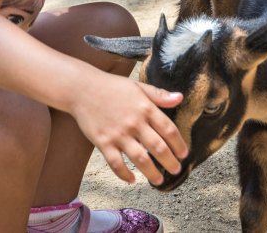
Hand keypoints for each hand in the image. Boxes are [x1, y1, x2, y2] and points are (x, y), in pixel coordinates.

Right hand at [69, 73, 187, 184]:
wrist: (82, 88)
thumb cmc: (112, 86)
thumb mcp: (138, 87)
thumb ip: (159, 95)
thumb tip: (180, 98)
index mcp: (145, 108)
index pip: (169, 130)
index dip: (179, 144)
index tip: (184, 154)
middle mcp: (135, 123)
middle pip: (158, 148)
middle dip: (170, 162)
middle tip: (176, 170)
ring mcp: (119, 134)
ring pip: (140, 159)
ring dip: (152, 173)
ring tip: (159, 180)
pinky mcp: (103, 142)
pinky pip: (116, 164)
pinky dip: (125, 175)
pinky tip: (132, 180)